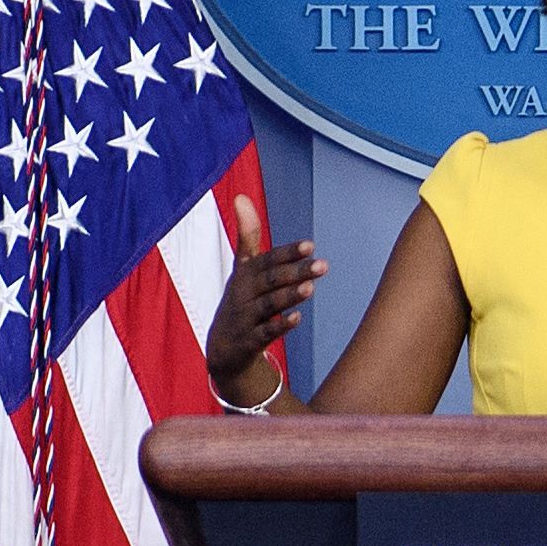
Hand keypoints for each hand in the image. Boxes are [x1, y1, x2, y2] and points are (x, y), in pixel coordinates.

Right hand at [202, 196, 321, 400]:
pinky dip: (280, 326)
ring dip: (289, 295)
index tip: (310, 245)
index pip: (267, 260)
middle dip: (295, 271)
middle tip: (323, 265)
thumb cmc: (240, 301)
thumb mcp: (242, 269)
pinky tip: (298, 318)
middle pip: (270, 280)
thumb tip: (240, 196)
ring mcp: (244, 318)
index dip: (287, 253)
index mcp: (244, 274)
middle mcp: (243, 294)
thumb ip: (246, 235)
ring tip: (311, 288)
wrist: (223, 349)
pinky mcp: (248, 342)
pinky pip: (264, 333)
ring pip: (268, 305)